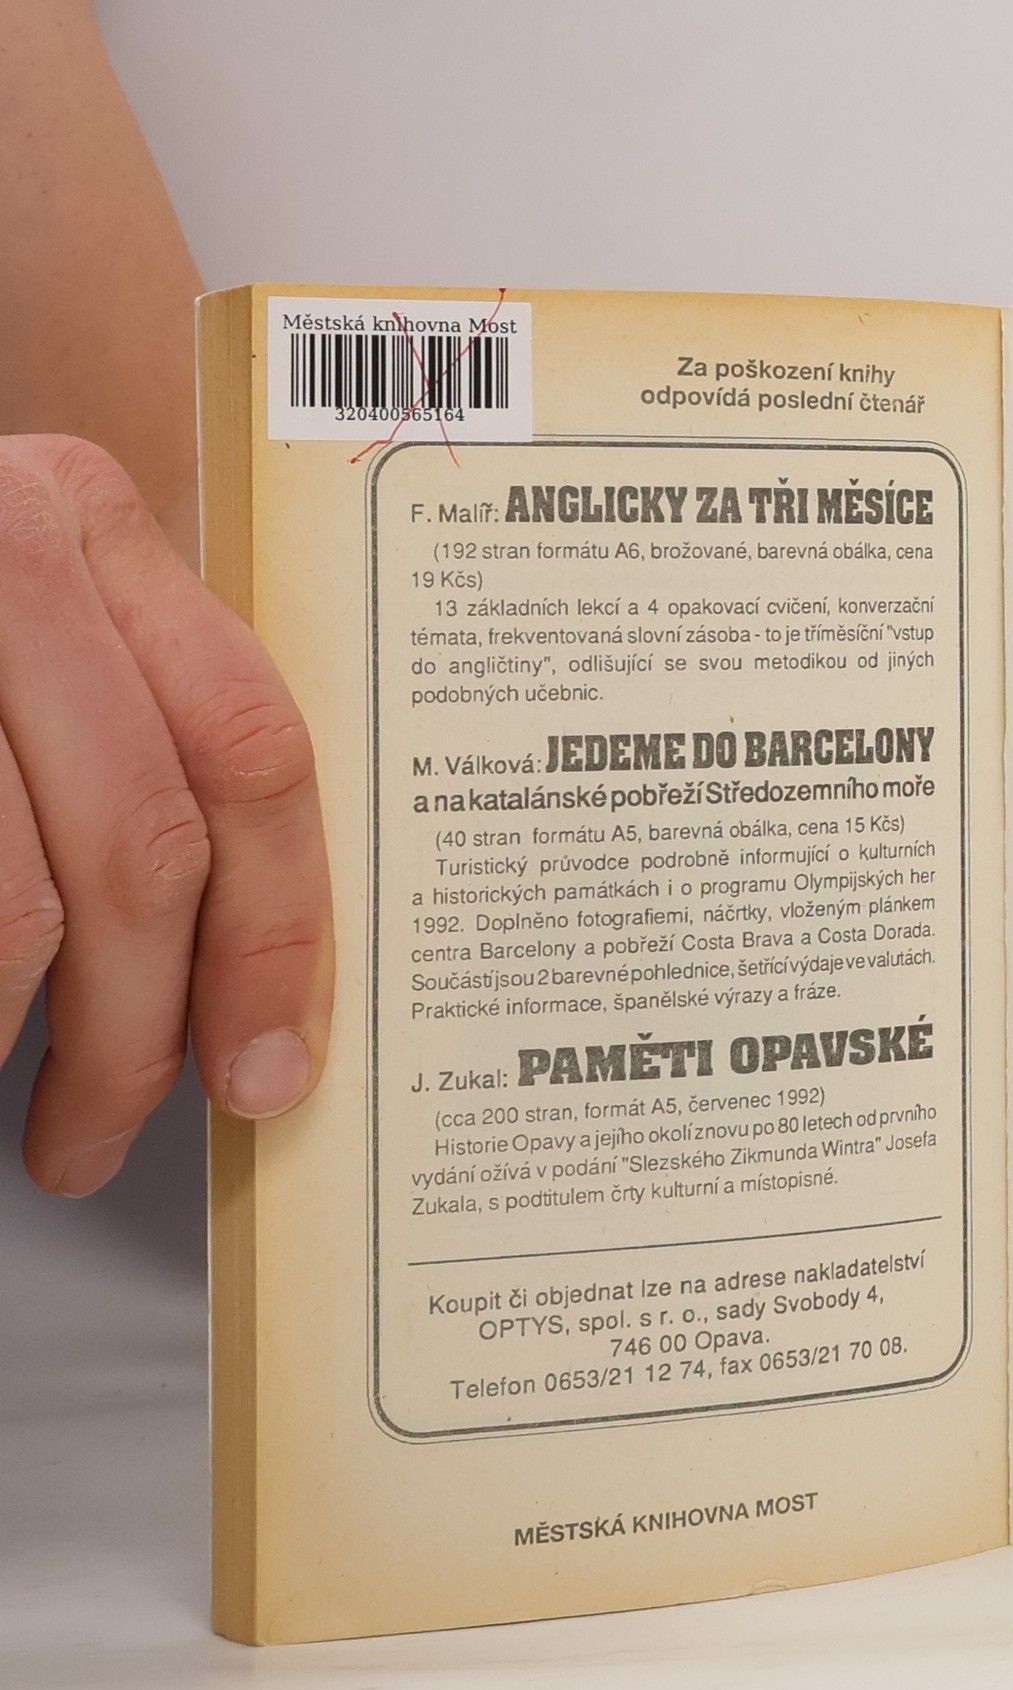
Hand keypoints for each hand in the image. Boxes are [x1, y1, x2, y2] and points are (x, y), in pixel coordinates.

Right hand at [0, 435, 331, 1194]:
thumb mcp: (27, 626)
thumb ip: (128, 731)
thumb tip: (228, 965)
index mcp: (91, 521)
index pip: (251, 752)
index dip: (275, 936)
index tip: (270, 1063)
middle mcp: (7, 548)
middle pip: (142, 846)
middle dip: (140, 1032)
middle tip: (109, 1133)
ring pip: (19, 907)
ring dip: (29, 1042)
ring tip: (37, 1123)